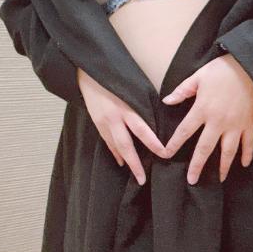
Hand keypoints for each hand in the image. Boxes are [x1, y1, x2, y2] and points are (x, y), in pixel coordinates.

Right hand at [77, 68, 165, 184]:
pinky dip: (115, 152)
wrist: (88, 73)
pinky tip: (121, 160)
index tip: (164, 153)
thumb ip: (143, 104)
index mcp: (125, 107)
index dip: (153, 143)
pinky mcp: (96, 123)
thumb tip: (158, 118)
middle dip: (135, 164)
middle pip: (125, 145)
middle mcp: (113, 118)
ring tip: (135, 173)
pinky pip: (107, 141)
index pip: (142, 129)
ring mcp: (102, 122)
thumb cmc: (117, 76)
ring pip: (115, 146)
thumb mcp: (133, 88)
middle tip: (142, 179)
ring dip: (125, 160)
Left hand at [162, 54, 252, 184]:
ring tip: (220, 179)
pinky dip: (247, 154)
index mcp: (202, 109)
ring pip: (228, 151)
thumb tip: (166, 101)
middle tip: (191, 180)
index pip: (184, 131)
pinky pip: (249, 143)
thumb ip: (183, 90)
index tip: (166, 154)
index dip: (174, 144)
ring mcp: (236, 125)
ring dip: (223, 167)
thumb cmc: (223, 70)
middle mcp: (218, 122)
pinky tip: (244, 164)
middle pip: (205, 148)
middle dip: (197, 166)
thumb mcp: (199, 76)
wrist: (251, 67)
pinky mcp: (250, 124)